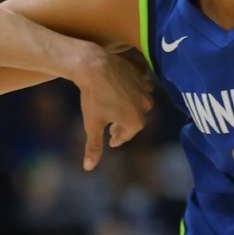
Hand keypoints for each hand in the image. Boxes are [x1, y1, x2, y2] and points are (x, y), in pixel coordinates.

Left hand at [72, 46, 152, 170]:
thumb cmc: (93, 98)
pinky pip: (138, 86)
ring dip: (129, 108)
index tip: (110, 141)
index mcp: (136, 121)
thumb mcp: (91, 124)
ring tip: (116, 109)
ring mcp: (146, 89)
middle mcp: (146, 106)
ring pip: (138, 103)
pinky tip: (120, 90)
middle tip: (112, 128)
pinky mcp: (142, 74)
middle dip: (123, 125)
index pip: (125, 135)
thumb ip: (93, 147)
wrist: (94, 66)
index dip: (116, 138)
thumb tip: (88, 168)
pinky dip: (131, 91)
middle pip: (134, 120)